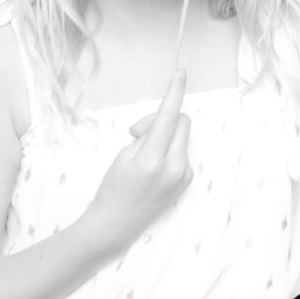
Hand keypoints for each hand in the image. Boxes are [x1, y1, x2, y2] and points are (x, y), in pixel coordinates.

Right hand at [79, 72, 192, 253]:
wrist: (116, 225)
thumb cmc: (112, 188)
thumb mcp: (124, 155)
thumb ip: (146, 135)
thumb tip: (162, 122)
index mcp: (154, 159)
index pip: (169, 116)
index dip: (174, 92)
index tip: (181, 73)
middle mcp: (175, 167)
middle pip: (181, 122)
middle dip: (162, 119)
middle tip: (137, 133)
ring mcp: (184, 175)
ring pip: (181, 137)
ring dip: (165, 136)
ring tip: (143, 155)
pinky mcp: (187, 180)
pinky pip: (180, 152)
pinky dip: (168, 150)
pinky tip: (152, 168)